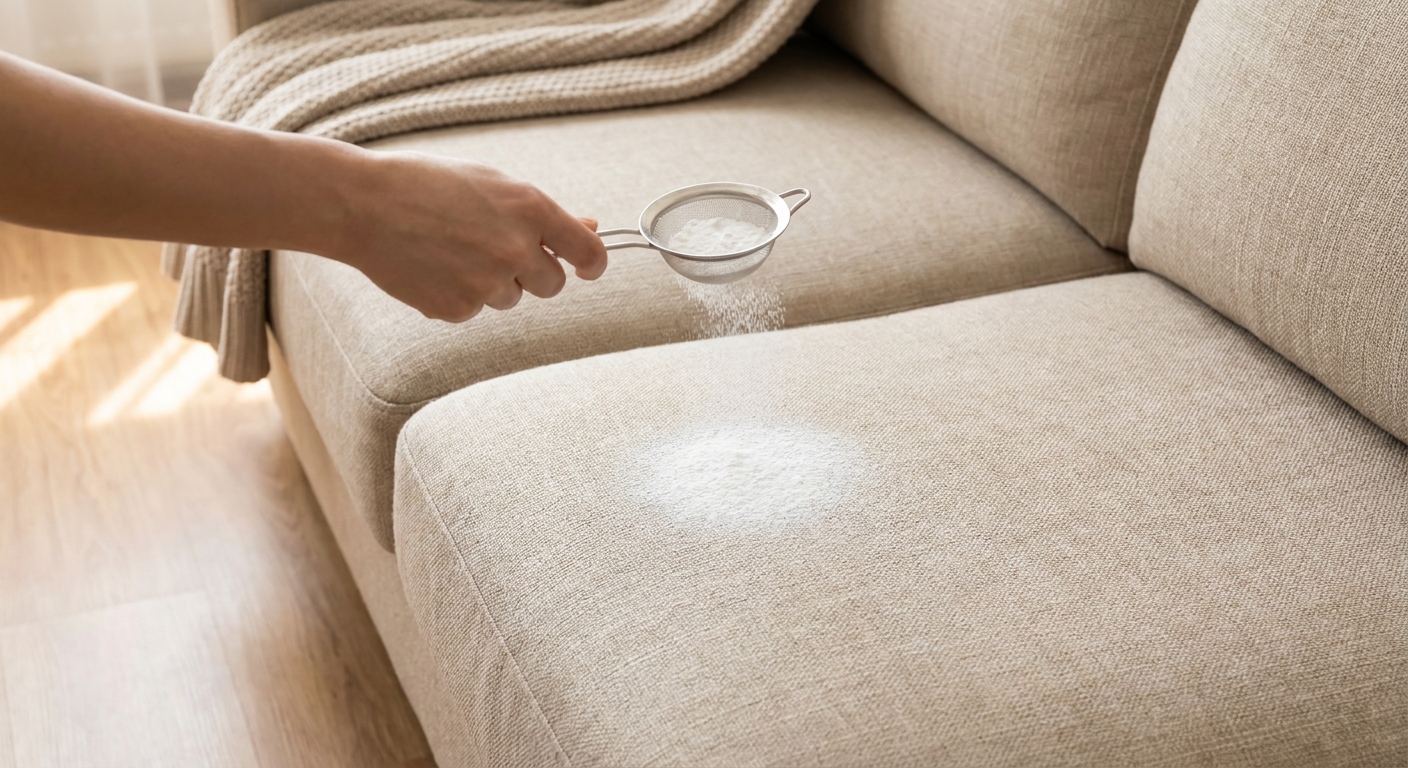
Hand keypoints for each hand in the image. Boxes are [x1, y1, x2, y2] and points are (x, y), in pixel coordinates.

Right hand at [320, 151, 607, 322]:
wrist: (364, 205)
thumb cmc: (429, 185)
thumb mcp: (493, 184)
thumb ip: (543, 214)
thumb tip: (589, 228)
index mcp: (532, 209)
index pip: (589, 253)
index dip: (591, 263)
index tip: (586, 268)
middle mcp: (516, 250)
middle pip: (552, 284)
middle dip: (533, 273)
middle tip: (493, 248)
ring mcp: (487, 284)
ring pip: (511, 298)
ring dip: (492, 282)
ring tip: (451, 249)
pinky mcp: (458, 309)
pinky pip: (475, 310)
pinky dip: (458, 294)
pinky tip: (432, 266)